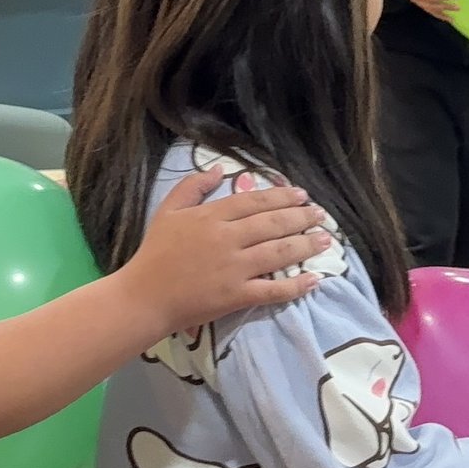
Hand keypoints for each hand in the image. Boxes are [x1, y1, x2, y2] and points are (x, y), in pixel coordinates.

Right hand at [118, 171, 333, 329]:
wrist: (144, 297)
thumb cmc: (154, 254)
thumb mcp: (167, 211)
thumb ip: (192, 187)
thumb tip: (217, 170)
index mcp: (211, 216)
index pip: (255, 201)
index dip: (282, 196)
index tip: (300, 194)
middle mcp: (228, 239)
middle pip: (273, 223)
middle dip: (302, 217)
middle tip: (320, 215)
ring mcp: (235, 269)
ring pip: (279, 252)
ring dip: (306, 245)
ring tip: (325, 240)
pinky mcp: (237, 296)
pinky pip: (273, 290)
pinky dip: (296, 285)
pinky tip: (314, 279)